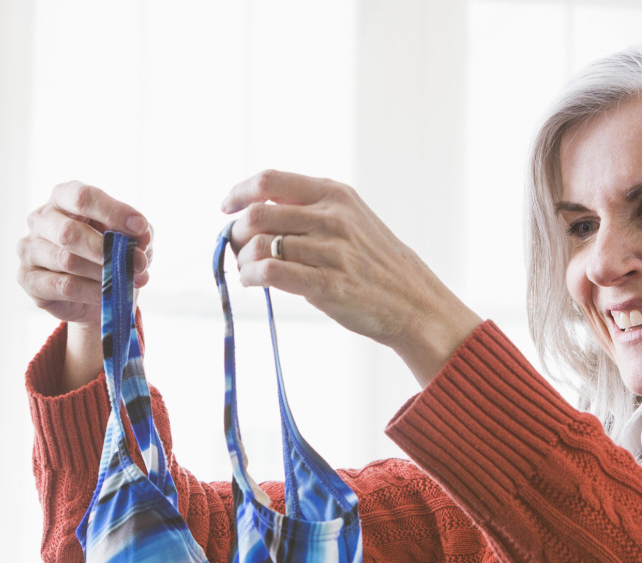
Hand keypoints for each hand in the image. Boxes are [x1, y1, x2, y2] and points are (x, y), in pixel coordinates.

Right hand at [16, 182, 151, 391]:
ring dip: (103, 273)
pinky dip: (91, 291)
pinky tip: (107, 294)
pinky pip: (62, 286)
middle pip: (69, 232)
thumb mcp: (129, 238)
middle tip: (138, 262)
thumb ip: (138, 232)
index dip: (113, 212)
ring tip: (127, 281)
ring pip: (67, 261)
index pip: (83, 197)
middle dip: (108, 249)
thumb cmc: (109, 254)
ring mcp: (29, 249)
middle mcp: (41, 219)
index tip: (140, 227)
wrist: (94, 294)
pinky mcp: (28, 279)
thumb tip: (142, 237)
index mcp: (63, 197)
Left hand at [222, 170, 481, 383]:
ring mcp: (331, 251)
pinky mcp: (327, 285)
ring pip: (260, 245)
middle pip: (257, 214)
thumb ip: (310, 210)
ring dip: (242, 260)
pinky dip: (252, 277)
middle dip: (237, 232)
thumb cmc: (376, 264)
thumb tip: (256, 210)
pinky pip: (271, 273)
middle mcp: (332, 217)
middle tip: (237, 248)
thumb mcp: (352, 219)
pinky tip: (253, 282)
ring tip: (248, 270)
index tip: (227, 206)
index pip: (271, 180)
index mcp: (335, 195)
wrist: (414, 303)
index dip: (240, 191)